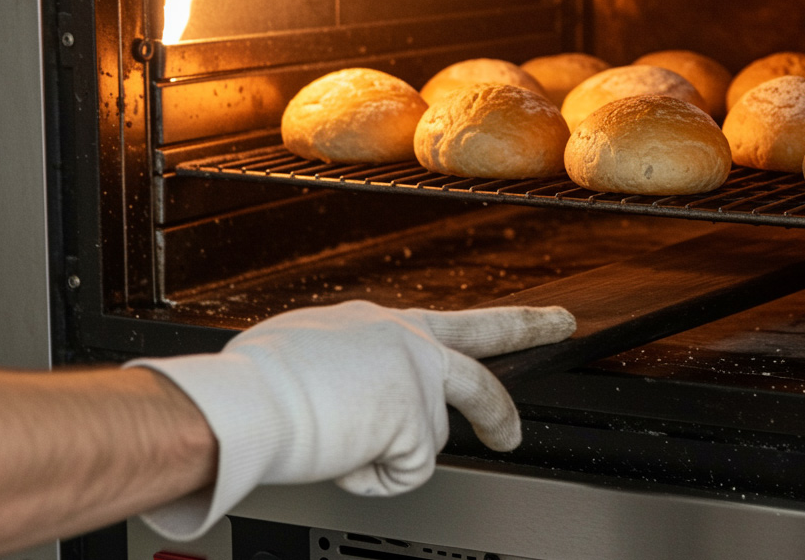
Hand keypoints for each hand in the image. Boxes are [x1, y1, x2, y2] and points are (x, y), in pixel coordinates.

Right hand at [127, 300, 574, 540]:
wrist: (243, 402)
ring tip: (336, 443)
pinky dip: (374, 480)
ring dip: (388, 456)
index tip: (494, 327)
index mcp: (372, 324)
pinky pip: (409, 472)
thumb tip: (354, 404)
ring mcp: (417, 374)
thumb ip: (348, 369)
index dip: (469, 333)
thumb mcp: (306, 354)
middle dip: (530, 327)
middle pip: (484, 337)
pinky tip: (342, 456)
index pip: (437, 325)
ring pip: (431, 438)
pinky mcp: (419, 416)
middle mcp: (403, 338)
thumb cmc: (256, 385)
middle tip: (561, 326)